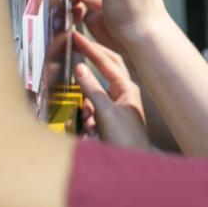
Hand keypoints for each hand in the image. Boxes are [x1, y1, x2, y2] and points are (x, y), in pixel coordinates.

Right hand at [72, 31, 150, 149]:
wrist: (133, 170)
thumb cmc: (126, 141)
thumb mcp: (106, 113)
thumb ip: (92, 90)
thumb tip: (80, 68)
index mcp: (128, 88)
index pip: (108, 61)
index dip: (91, 48)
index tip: (76, 37)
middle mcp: (125, 95)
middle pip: (105, 70)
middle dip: (91, 63)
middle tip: (75, 47)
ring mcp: (117, 108)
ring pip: (94, 95)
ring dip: (86, 104)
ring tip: (89, 122)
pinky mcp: (109, 123)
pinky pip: (92, 113)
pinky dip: (87, 119)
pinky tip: (90, 134)